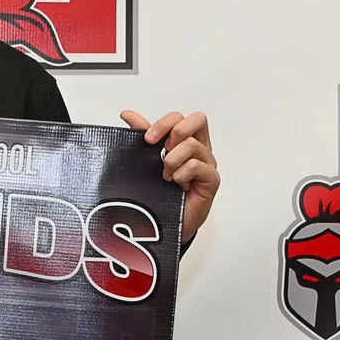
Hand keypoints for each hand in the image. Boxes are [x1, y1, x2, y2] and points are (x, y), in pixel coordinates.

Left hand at [120, 110, 218, 244]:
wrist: (165, 225)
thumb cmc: (161, 193)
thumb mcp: (148, 160)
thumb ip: (143, 136)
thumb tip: (128, 114)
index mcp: (186, 141)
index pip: (181, 117)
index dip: (164, 123)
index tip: (147, 139)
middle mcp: (200, 149)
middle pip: (197, 119)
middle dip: (174, 131)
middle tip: (160, 150)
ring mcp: (208, 164)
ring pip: (193, 145)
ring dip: (172, 160)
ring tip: (166, 176)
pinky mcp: (211, 180)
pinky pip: (198, 166)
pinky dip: (182, 173)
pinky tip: (177, 184)